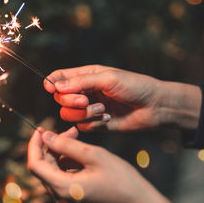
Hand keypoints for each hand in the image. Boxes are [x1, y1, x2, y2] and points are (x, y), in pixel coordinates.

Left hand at [28, 127, 179, 202]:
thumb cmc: (121, 179)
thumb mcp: (94, 155)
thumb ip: (66, 144)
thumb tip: (46, 136)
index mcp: (62, 188)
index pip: (35, 164)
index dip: (35, 144)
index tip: (41, 129)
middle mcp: (61, 201)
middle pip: (46, 169)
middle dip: (54, 147)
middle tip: (72, 131)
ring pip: (56, 175)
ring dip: (63, 157)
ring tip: (80, 143)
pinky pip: (66, 184)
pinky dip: (70, 169)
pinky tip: (84, 159)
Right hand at [44, 65, 200, 130]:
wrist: (154, 107)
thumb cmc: (135, 86)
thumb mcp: (108, 78)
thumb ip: (82, 82)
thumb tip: (56, 86)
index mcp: (86, 76)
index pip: (60, 77)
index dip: (51, 82)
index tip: (49, 88)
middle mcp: (85, 92)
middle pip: (60, 98)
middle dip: (70, 101)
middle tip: (85, 100)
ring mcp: (89, 109)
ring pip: (68, 115)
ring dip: (83, 114)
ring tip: (103, 110)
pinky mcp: (96, 124)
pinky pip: (82, 127)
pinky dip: (93, 123)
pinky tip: (109, 118)